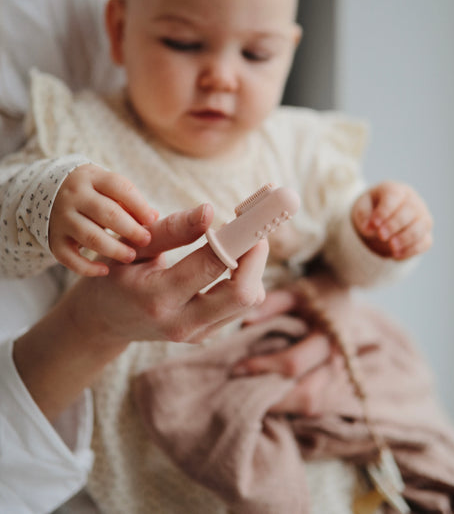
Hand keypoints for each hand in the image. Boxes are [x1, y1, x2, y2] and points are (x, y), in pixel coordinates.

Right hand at [49, 164, 157, 275]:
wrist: (49, 193)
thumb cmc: (92, 192)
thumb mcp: (108, 188)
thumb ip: (130, 201)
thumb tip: (153, 217)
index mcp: (91, 178)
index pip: (119, 187)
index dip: (139, 205)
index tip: (152, 220)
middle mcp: (74, 196)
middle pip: (107, 214)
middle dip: (131, 230)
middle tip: (146, 241)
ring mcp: (61, 218)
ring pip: (90, 237)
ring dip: (114, 249)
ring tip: (131, 256)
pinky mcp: (53, 239)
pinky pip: (69, 258)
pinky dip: (87, 268)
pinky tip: (105, 270)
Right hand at [67, 203, 268, 344]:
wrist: (104, 321)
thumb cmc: (116, 275)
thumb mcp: (133, 246)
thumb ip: (171, 229)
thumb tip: (209, 211)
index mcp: (157, 297)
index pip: (212, 264)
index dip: (238, 237)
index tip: (252, 216)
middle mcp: (181, 322)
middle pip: (244, 294)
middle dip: (256, 255)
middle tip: (251, 228)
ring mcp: (196, 334)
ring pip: (250, 300)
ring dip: (253, 266)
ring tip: (236, 242)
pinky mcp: (206, 334)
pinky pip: (242, 306)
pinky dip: (245, 279)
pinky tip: (228, 261)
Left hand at [233, 273, 350, 415]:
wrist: (340, 297)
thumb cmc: (313, 294)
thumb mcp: (294, 292)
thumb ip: (272, 303)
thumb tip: (245, 322)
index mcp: (329, 336)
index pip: (293, 363)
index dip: (262, 367)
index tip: (236, 368)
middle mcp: (336, 361)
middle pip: (306, 395)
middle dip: (271, 396)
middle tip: (241, 389)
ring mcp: (336, 376)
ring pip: (309, 405)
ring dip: (279, 404)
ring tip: (251, 393)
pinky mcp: (331, 385)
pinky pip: (310, 404)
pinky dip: (287, 403)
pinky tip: (266, 393)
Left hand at [351, 181, 432, 258]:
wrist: (382, 218)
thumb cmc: (372, 209)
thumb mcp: (362, 208)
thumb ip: (363, 216)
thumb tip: (369, 229)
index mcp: (395, 190)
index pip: (394, 196)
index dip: (385, 211)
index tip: (374, 224)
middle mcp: (413, 201)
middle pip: (410, 210)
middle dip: (395, 225)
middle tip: (381, 236)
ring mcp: (422, 217)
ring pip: (422, 226)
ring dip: (407, 238)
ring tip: (392, 247)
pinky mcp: (425, 234)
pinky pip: (425, 242)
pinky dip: (412, 250)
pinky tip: (396, 255)